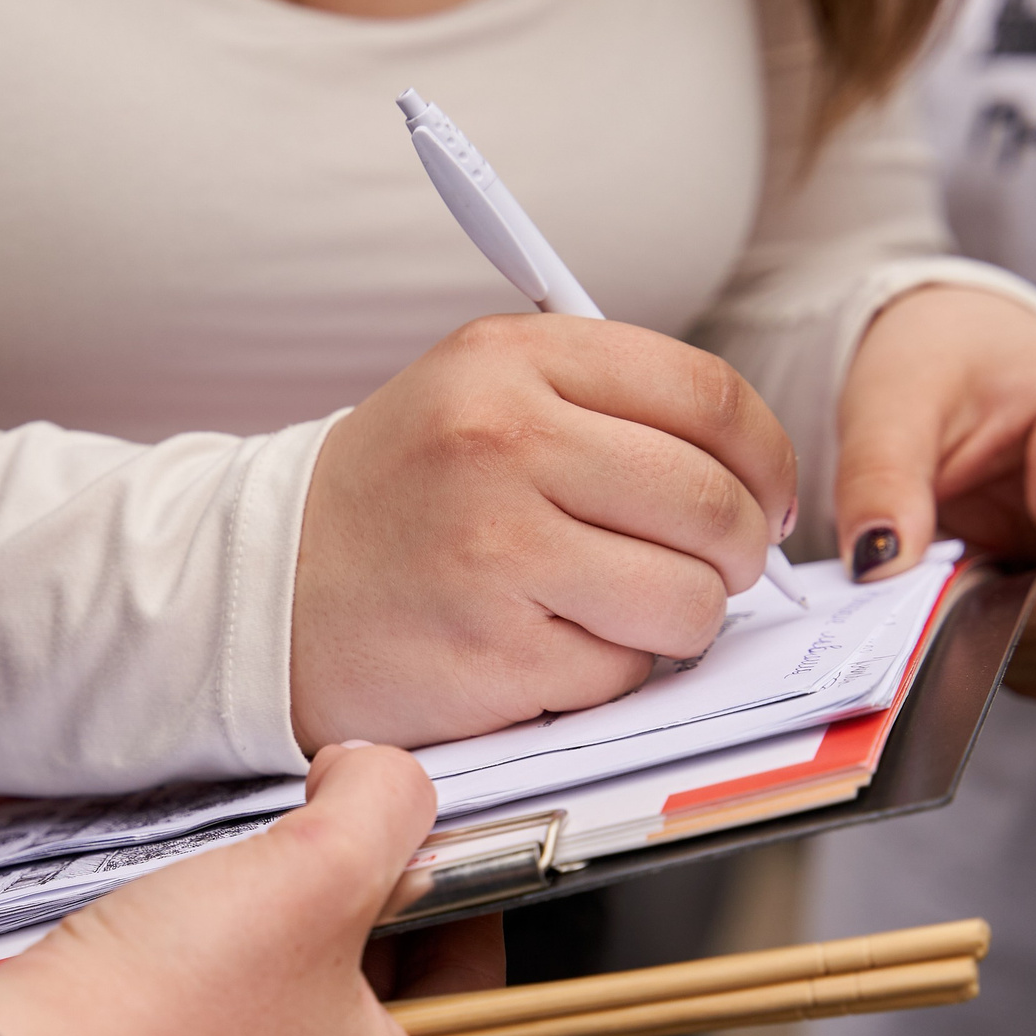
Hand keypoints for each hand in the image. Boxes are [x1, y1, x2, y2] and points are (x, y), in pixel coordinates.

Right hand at [0, 744, 501, 1035]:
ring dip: (275, 977)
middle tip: (300, 867)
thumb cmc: (152, 1020)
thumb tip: (391, 784)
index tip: (408, 841)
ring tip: (226, 916)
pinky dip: (210, 1031)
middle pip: (388, 1033)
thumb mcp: (308, 870)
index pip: (476, 999)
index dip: (447, 897)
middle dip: (350, 937)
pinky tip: (171, 978)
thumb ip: (383, 806)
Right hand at [292, 313, 796, 750]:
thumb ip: (607, 402)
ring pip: (686, 601)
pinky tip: (550, 645)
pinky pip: (622, 674)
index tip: (767, 494)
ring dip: (680, 621)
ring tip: (623, 609)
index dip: (767, 458)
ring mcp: (497, 553)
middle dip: (740, 551)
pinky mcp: (494, 654)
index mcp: (511, 361)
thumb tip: (755, 475)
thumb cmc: (399, 495)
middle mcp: (503, 444)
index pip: (708, 398)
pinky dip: (608, 672)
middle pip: (713, 504)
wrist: (268, 587)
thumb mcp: (481, 393)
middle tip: (717, 567)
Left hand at [838, 287, 1035, 698]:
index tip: (962, 612)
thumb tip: (877, 564)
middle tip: (943, 602)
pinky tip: (1000, 619)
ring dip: (1035, 656)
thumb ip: (880, 481)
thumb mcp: (889, 406)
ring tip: (969, 600)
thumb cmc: (944, 368)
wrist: (977, 361)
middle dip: (1024, 636)